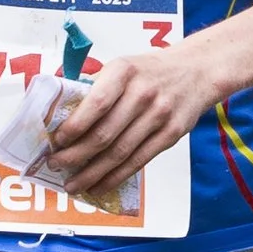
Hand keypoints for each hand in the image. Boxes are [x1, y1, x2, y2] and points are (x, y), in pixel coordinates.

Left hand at [38, 42, 216, 201]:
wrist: (197, 71)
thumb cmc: (150, 71)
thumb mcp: (122, 66)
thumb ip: (95, 86)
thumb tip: (58, 113)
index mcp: (123, 71)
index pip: (95, 104)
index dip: (74, 127)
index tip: (56, 142)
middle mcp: (142, 93)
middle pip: (104, 134)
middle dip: (75, 156)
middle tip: (55, 166)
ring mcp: (159, 115)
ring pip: (120, 152)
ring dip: (92, 173)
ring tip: (73, 184)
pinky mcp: (171, 134)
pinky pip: (139, 161)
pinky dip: (116, 177)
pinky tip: (99, 185)